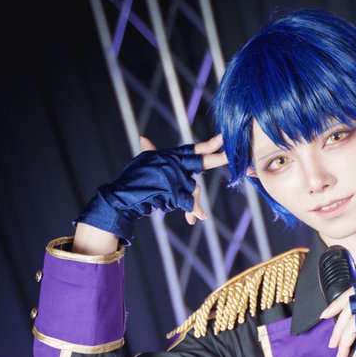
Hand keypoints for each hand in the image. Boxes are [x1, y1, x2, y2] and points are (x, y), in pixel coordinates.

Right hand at [75, 133, 227, 244]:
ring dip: (194, 205)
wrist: (124, 195)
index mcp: (171, 156)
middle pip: (201, 162)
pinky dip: (193, 212)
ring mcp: (173, 177)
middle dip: (218, 158)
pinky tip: (196, 219)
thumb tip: (143, 138)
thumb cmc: (133, 179)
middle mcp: (174, 164)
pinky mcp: (172, 191)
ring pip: (193, 190)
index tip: (224, 137)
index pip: (193, 150)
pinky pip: (188, 203)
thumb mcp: (145, 164)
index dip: (209, 144)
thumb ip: (151, 153)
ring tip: (199, 217)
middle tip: (231, 154)